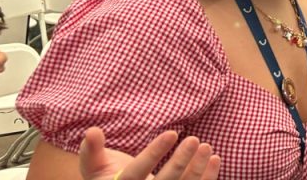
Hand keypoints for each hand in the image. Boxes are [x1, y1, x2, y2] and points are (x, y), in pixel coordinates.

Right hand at [79, 127, 219, 179]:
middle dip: (181, 162)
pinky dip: (206, 178)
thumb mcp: (93, 166)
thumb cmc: (103, 177)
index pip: (139, 171)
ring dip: (198, 169)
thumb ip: (92, 150)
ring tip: (207, 146)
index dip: (155, 153)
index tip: (173, 132)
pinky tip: (215, 159)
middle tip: (195, 139)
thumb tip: (92, 131)